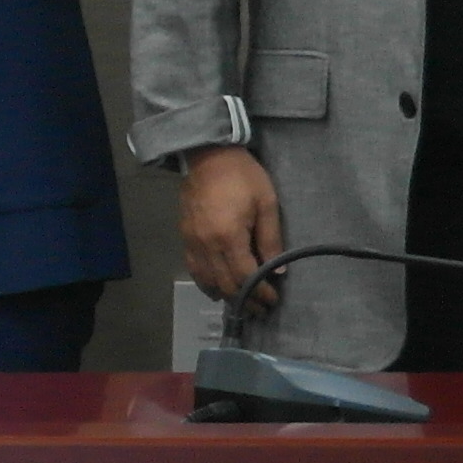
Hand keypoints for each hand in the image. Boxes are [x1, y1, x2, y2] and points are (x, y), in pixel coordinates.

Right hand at [174, 145, 282, 297]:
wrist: (208, 155)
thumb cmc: (243, 176)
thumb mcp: (266, 203)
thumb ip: (271, 239)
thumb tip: (278, 271)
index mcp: (229, 236)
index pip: (245, 276)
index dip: (260, 292)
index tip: (273, 299)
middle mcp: (207, 245)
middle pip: (225, 284)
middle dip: (246, 300)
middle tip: (262, 307)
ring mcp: (192, 243)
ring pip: (207, 282)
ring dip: (226, 296)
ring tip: (243, 302)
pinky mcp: (184, 238)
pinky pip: (194, 270)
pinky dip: (207, 284)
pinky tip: (218, 289)